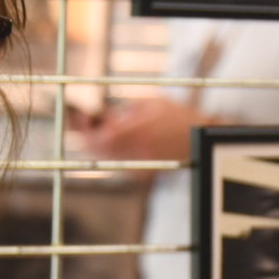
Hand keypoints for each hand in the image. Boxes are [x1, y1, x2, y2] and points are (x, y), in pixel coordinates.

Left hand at [75, 97, 209, 162]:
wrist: (200, 139)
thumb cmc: (176, 115)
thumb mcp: (148, 103)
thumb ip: (121, 111)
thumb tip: (97, 115)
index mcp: (136, 132)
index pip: (96, 137)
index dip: (82, 127)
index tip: (78, 115)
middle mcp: (136, 152)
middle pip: (96, 149)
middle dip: (85, 135)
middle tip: (81, 121)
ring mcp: (139, 167)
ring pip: (105, 157)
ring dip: (96, 143)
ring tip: (96, 127)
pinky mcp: (144, 175)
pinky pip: (118, 162)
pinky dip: (110, 151)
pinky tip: (113, 139)